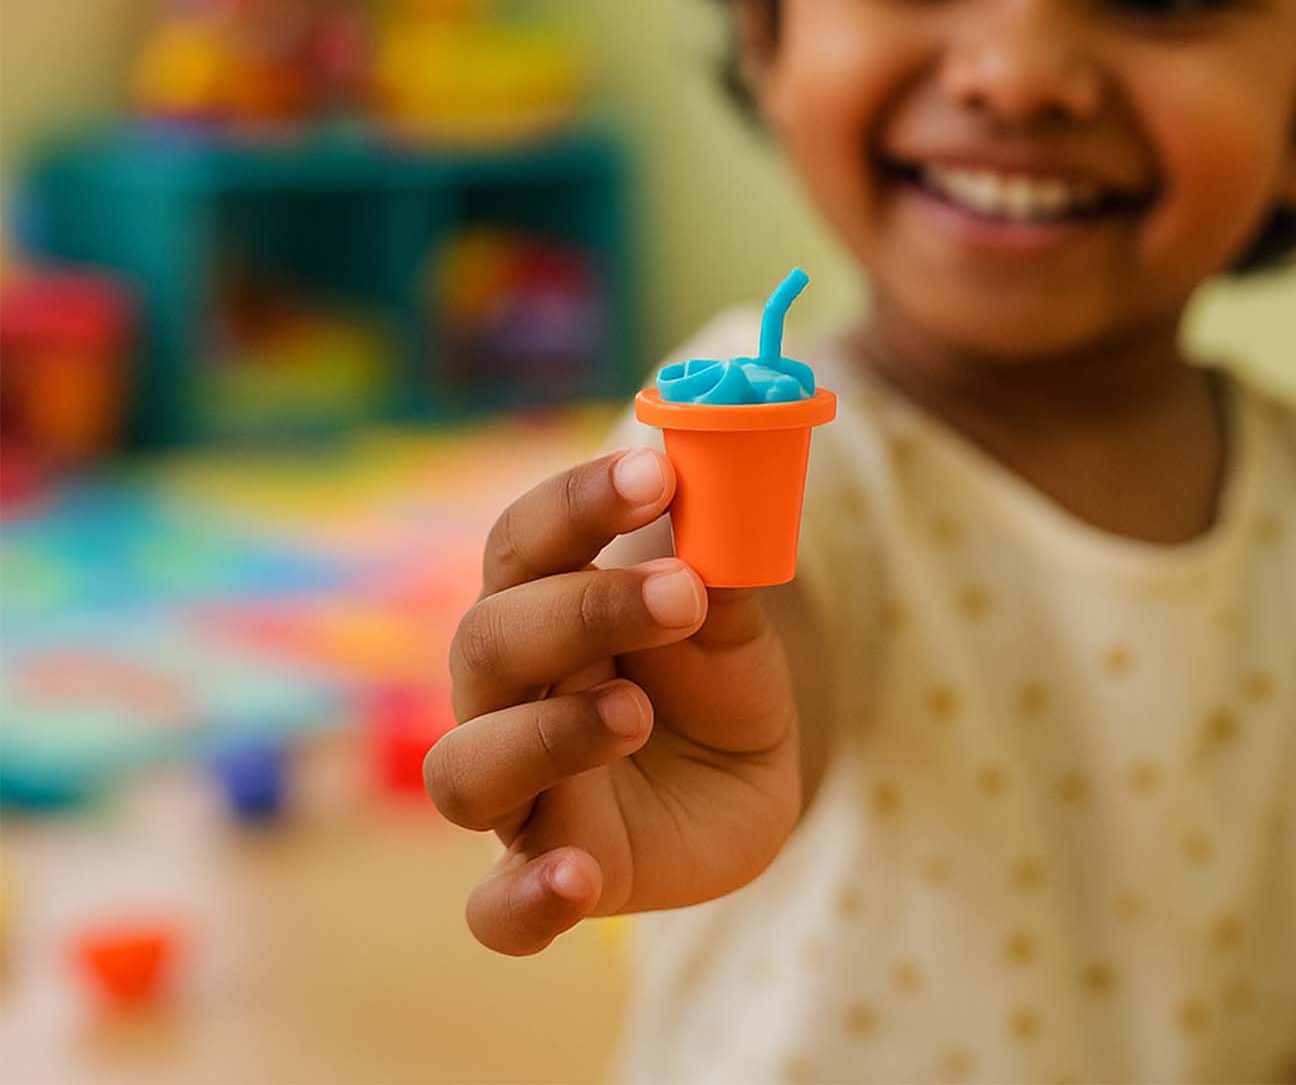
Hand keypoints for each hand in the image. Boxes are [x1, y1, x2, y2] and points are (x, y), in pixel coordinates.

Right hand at [425, 448, 801, 954]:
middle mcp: (507, 691)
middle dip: (581, 610)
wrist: (739, 773)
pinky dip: (524, 901)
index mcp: (540, 600)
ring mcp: (520, 789)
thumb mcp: (732, 611)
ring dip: (547, 735)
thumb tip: (734, 488)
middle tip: (683, 594)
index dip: (579, 503)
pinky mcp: (551, 874)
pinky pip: (497, 910)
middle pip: (489, 642)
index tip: (656, 475)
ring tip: (635, 712)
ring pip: (466, 768)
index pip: (526, 541)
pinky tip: (575, 881)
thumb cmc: (711, 667)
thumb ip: (721, 561)